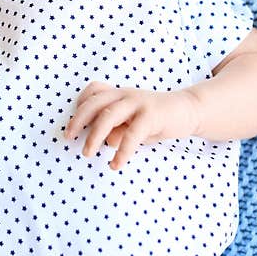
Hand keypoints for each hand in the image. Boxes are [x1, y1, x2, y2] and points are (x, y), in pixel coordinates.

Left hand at [64, 81, 199, 169]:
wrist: (188, 110)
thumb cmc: (156, 119)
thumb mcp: (132, 124)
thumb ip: (118, 130)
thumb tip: (106, 141)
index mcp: (119, 94)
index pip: (93, 91)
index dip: (80, 105)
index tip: (73, 124)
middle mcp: (125, 95)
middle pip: (95, 102)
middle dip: (78, 120)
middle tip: (68, 137)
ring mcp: (138, 103)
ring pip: (108, 115)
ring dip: (94, 135)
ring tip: (87, 153)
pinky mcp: (152, 115)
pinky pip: (132, 133)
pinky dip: (122, 150)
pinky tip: (116, 164)